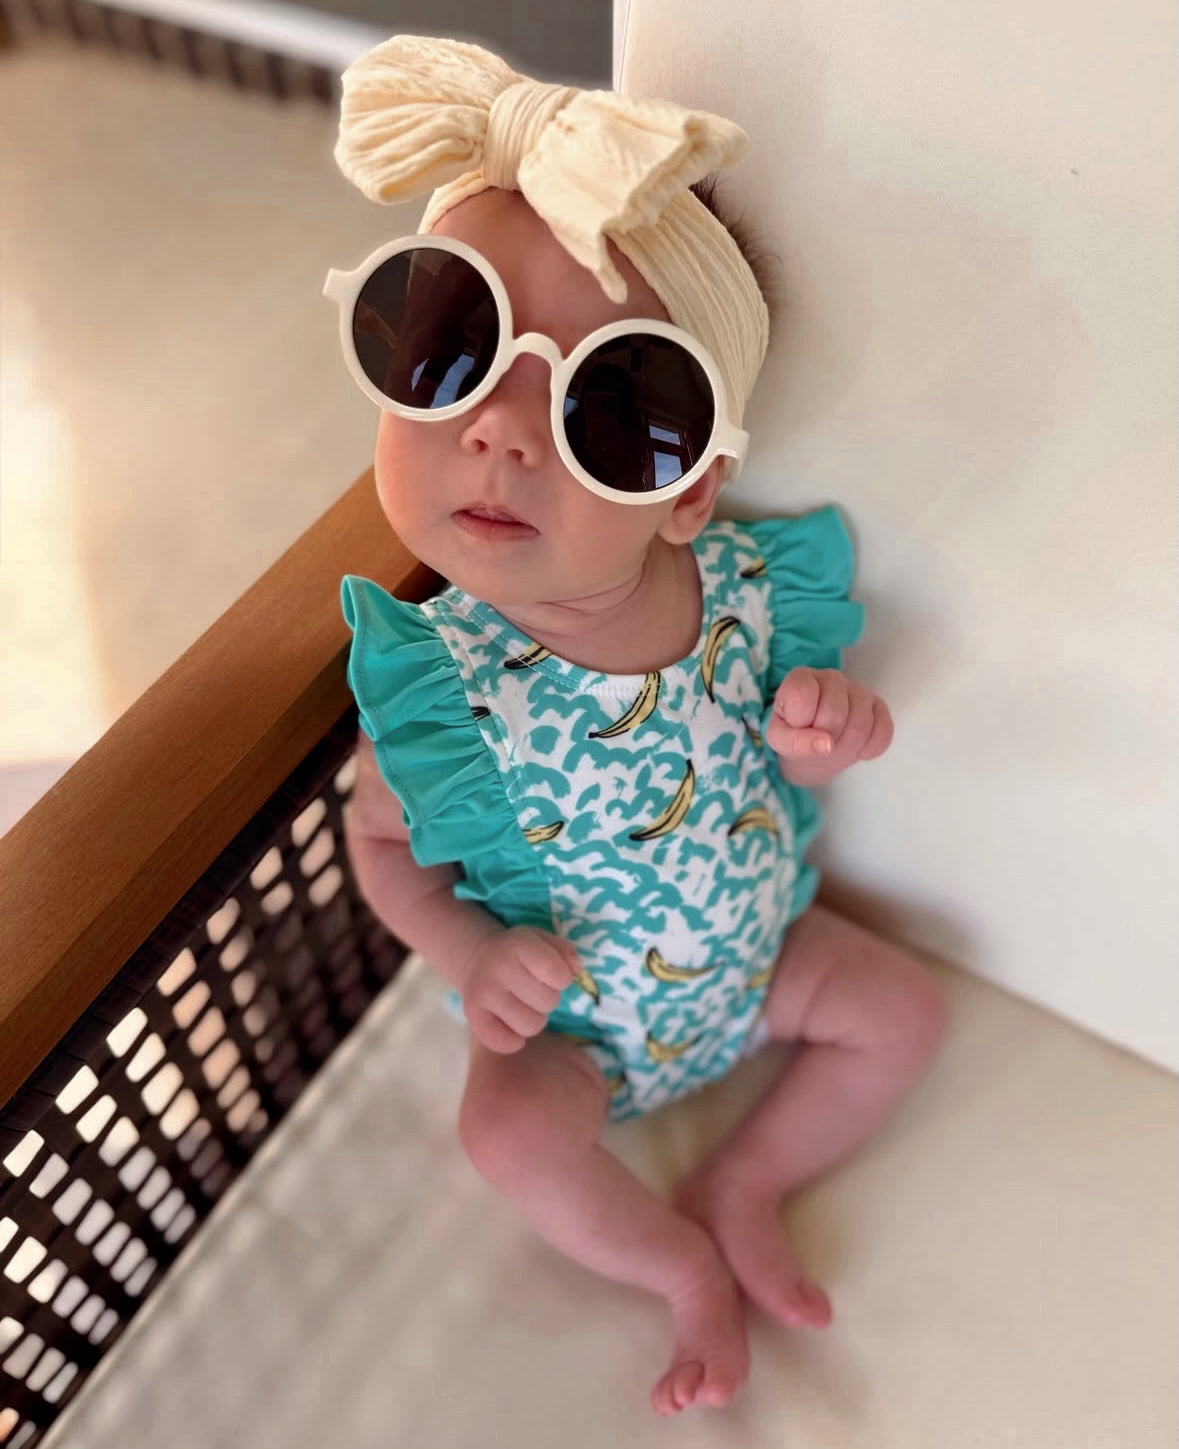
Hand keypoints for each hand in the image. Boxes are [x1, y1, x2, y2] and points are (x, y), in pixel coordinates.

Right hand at [461, 926, 581, 1053]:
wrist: (478, 959)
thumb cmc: (519, 953)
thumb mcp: (544, 941)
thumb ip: (565, 952)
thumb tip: (576, 969)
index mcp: (519, 944)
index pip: (557, 973)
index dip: (562, 978)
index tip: (551, 974)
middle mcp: (498, 967)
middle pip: (548, 1002)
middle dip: (548, 997)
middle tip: (533, 989)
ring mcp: (483, 992)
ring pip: (531, 1026)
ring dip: (534, 1018)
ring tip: (523, 1004)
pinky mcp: (472, 1015)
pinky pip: (505, 1043)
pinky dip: (513, 1040)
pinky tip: (509, 1022)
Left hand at [767, 667, 892, 782]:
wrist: (815, 746)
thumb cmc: (794, 735)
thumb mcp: (780, 740)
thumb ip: (794, 742)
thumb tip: (826, 744)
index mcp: (801, 678)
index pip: (803, 695)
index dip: (800, 722)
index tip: (798, 728)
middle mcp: (831, 678)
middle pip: (835, 713)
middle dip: (825, 739)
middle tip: (818, 744)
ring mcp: (857, 690)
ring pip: (861, 723)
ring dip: (847, 747)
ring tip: (835, 746)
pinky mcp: (878, 705)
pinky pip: (883, 730)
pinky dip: (869, 748)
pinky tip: (856, 747)